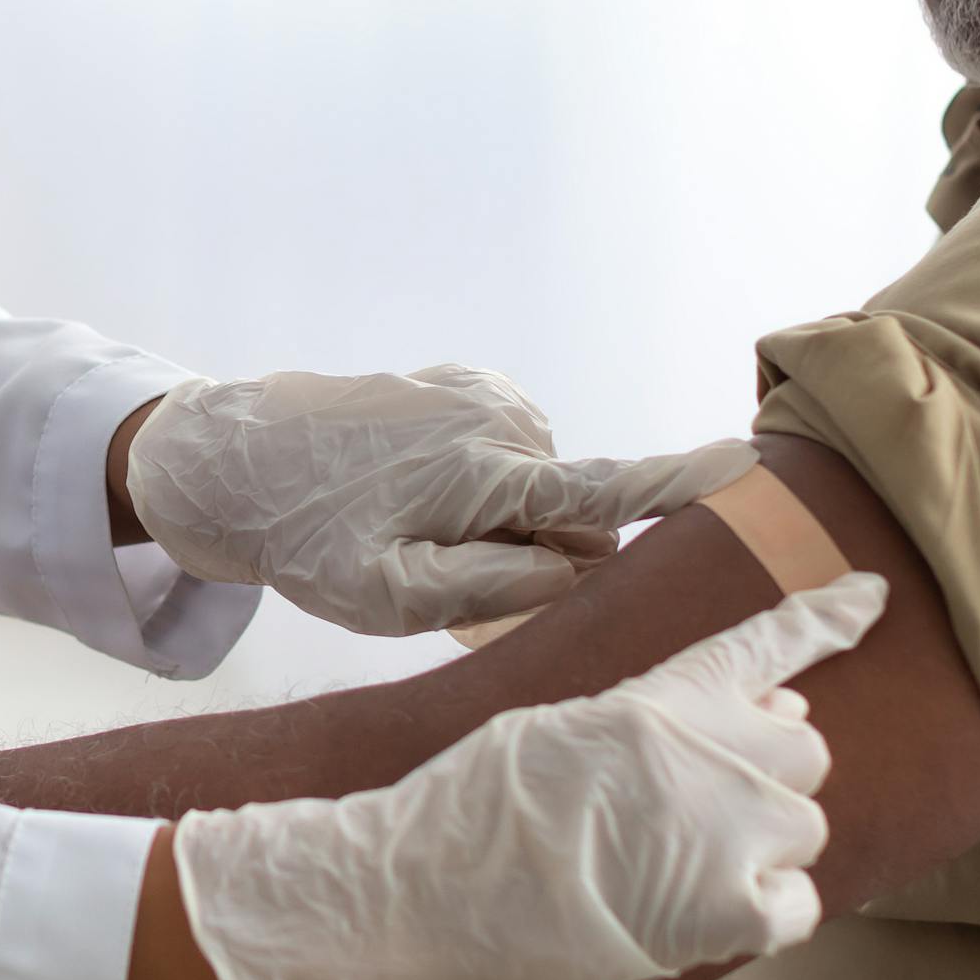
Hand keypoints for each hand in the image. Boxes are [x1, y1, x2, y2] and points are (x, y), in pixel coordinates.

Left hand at [122, 365, 757, 634]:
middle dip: (547, 547)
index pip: (606, 488)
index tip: (751, 462)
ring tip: (411, 531)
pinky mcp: (461, 384)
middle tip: (446, 574)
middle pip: (574, 506)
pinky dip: (484, 482)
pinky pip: (508, 451)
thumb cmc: (304, 540)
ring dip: (505, 517)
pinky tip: (414, 495)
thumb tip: (575, 569)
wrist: (229, 458)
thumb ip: (490, 588)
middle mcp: (496, 419)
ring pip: (539, 483)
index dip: (682, 484)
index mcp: (484, 474)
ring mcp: (479, 393)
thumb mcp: (386, 595)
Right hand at [167, 574, 879, 979]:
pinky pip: (799, 908)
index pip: (763, 644)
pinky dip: (763, 916)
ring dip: (760, 851)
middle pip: (805, 751)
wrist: (423, 882)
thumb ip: (658, 717)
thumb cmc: (470, 808)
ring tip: (676, 875)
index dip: (827, 618)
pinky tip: (697, 918)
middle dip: (768, 778)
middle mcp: (710, 748)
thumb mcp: (561, 724)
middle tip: (701, 816)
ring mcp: (728, 827)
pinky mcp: (727, 910)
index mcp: (659, 694)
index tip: (875, 595)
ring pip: (805, 830)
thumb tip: (758, 709)